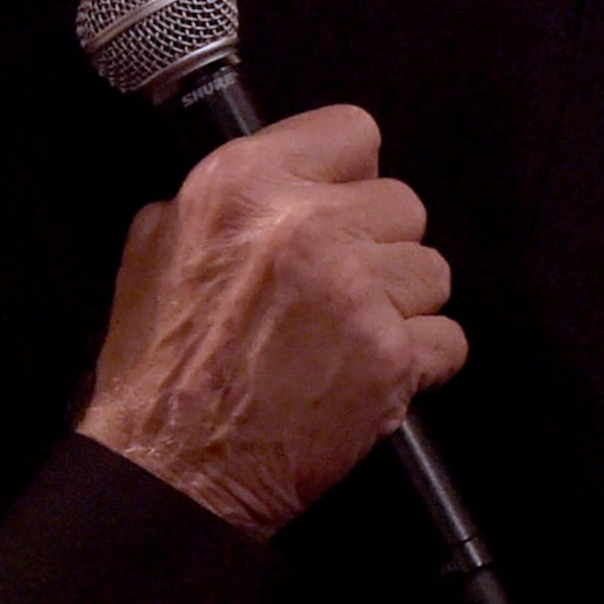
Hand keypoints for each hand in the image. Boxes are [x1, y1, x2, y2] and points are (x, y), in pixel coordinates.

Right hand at [77, 105, 462, 536]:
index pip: (352, 131)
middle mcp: (304, 226)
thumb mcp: (154, 250)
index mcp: (243, 185)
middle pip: (403, 203)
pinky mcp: (389, 356)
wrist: (170, 472)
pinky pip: (448, 338)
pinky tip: (371, 377)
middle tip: (339, 291)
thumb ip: (219, 202)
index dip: (351, 176)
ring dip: (402, 305)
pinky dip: (420, 363)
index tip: (341, 207)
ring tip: (348, 338)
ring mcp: (354, 290)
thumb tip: (275, 179)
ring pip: (432, 270)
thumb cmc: (158, 372)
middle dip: (379, 247)